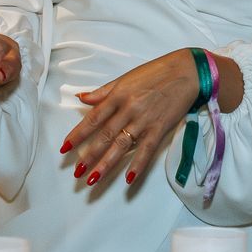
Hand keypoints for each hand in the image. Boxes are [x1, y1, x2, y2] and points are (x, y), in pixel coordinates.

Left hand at [61, 49, 199, 188]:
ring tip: (93, 179)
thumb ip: (103, 91)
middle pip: (105, 135)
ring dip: (107, 164)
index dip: (78, 134)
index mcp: (118, 95)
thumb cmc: (156, 72)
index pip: (93, 118)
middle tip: (77, 171)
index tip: (65, 148)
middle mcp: (128, 109)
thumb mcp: (126, 78)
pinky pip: (146, 150)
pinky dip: (138, 165)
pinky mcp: (160, 128)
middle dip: (89, 155)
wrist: (186, 71)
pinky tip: (128, 179)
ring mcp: (144, 120)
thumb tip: (82, 98)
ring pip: (122, 145)